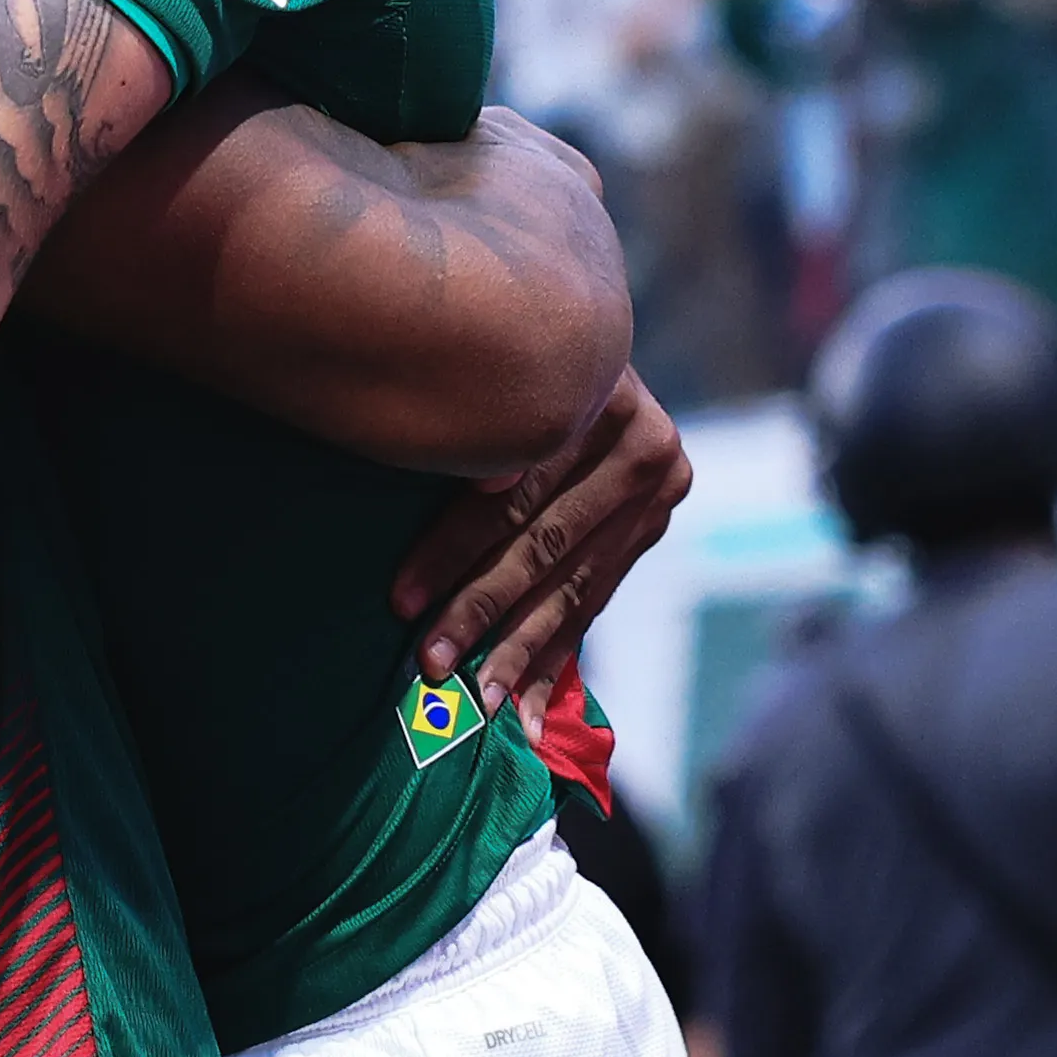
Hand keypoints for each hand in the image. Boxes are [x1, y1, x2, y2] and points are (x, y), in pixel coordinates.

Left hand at [391, 367, 689, 708]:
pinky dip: (553, 658)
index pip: (515, 493)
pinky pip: (593, 601)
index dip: (453, 549)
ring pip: (571, 585)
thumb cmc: (494, 359)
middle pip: (545, 544)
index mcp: (598, 398)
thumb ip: (477, 437)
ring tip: (480, 700)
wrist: (572, 344)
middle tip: (431, 664)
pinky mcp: (650, 529)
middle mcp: (643, 449)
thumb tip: (439, 472)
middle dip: (481, 610)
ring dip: (519, 650)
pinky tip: (527, 711)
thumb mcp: (486, 379)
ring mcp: (656, 493)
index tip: (400, 601)